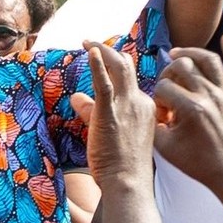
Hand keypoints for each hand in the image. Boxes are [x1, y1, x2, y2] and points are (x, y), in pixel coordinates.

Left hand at [67, 42, 153, 186]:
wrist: (128, 181)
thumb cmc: (122, 164)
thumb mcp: (111, 134)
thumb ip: (92, 112)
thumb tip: (76, 97)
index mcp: (146, 108)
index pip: (132, 82)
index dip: (117, 70)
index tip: (105, 60)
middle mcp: (140, 102)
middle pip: (128, 68)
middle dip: (111, 52)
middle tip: (93, 43)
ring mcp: (127, 106)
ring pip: (119, 69)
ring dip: (102, 51)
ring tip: (86, 41)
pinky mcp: (110, 112)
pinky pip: (103, 83)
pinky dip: (97, 64)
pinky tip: (89, 51)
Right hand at [151, 33, 222, 195]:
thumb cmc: (197, 161)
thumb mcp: (165, 147)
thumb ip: (152, 125)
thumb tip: (147, 108)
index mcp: (190, 108)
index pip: (163, 87)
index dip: (156, 97)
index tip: (160, 111)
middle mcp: (209, 95)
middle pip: (182, 66)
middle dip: (167, 73)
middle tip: (166, 86)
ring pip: (207, 59)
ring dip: (190, 53)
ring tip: (177, 54)